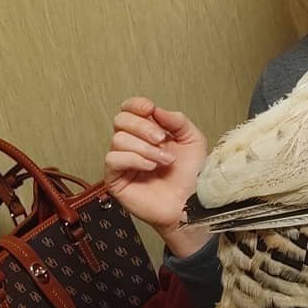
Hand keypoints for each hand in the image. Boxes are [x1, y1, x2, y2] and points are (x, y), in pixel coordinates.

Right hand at [104, 97, 210, 256]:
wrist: (192, 203)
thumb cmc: (192, 176)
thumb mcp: (193, 141)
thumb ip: (177, 121)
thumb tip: (156, 110)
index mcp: (149, 132)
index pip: (130, 109)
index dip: (136, 105)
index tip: (150, 109)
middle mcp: (133, 144)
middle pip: (121, 120)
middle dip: (144, 127)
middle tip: (162, 140)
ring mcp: (123, 161)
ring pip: (118, 139)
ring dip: (145, 148)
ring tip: (163, 161)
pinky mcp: (116, 179)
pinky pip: (114, 159)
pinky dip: (134, 159)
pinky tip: (150, 167)